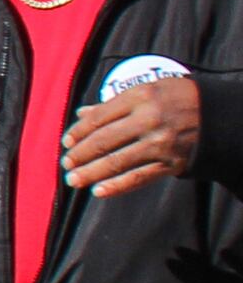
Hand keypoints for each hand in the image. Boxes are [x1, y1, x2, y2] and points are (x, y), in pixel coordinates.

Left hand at [64, 76, 201, 197]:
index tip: (66, 142)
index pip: (99, 118)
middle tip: (66, 163)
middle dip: (80, 154)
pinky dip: (117, 186)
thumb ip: (113, 105)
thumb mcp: (146, 92)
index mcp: (139, 97)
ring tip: (73, 180)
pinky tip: (98, 191)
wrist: (217, 114)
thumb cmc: (174, 99)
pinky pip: (139, 177)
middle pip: (104, 140)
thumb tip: (82, 114)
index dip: (78, 132)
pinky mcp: (171, 163)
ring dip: (91, 173)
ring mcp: (160, 143)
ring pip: (117, 161)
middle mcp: (149, 119)